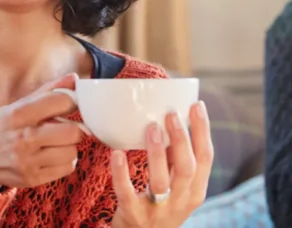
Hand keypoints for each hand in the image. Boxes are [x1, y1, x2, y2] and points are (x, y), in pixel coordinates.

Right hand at [0, 73, 83, 190]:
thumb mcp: (16, 106)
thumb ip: (47, 92)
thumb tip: (75, 78)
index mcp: (18, 114)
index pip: (61, 102)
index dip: (71, 101)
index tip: (69, 104)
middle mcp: (23, 138)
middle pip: (73, 132)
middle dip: (73, 128)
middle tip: (63, 128)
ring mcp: (28, 161)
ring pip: (72, 152)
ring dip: (68, 146)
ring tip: (54, 143)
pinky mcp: (32, 178)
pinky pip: (67, 168)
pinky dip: (64, 161)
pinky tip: (51, 156)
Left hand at [110, 101, 213, 227]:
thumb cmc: (159, 206)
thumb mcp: (176, 186)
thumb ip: (175, 160)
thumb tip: (171, 120)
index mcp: (195, 191)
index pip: (206, 159)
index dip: (203, 131)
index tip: (196, 105)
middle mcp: (181, 201)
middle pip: (187, 169)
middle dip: (181, 139)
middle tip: (171, 113)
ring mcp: (158, 210)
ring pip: (162, 182)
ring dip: (157, 153)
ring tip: (150, 128)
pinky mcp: (133, 215)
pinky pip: (127, 193)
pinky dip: (122, 173)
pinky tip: (116, 153)